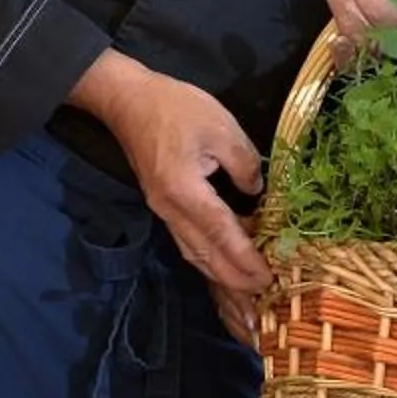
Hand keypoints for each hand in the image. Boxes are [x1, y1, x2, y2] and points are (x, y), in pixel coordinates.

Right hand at [100, 64, 274, 307]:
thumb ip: (244, 164)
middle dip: (235, 280)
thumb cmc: (175, 108)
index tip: (268, 279)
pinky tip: (224, 266)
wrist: (128, 101)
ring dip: (221, 276)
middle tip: (264, 297)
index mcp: (185, 190)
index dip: (246, 259)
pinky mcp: (163, 207)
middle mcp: (170, 209)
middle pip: (205, 255)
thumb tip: (255, 194)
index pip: (222, 233)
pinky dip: (209, 259)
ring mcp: (163, 211)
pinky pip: (188, 242)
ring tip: (247, 293)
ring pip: (194, 254)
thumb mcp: (222, 127)